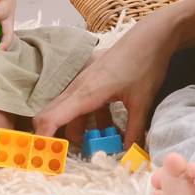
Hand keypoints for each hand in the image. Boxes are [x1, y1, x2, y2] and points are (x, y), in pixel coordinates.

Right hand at [32, 7, 180, 148]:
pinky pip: (82, 103)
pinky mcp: (92, 79)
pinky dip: (90, 119)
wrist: (151, 36)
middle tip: (67, 158)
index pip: (51, 117)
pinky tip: (111, 128)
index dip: (43, 138)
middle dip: (56, 138)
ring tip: (100, 144)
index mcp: (86, 92)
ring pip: (69, 110)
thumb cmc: (145, 65)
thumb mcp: (142, 102)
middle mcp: (79, 86)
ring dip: (79, 130)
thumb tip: (128, 156)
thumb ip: (133, 131)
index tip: (45, 158)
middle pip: (53, 114)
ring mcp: (84, 81)